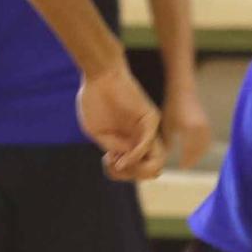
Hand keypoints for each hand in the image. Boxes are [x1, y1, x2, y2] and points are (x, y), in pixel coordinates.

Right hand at [77, 62, 165, 181]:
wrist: (99, 75)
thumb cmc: (94, 100)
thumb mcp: (98, 132)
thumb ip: (112, 148)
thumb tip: (125, 162)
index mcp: (130, 142)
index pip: (136, 170)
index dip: (121, 174)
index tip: (107, 163)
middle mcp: (142, 138)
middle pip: (150, 171)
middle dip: (131, 176)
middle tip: (113, 165)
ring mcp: (148, 130)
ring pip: (156, 163)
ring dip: (136, 170)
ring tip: (119, 164)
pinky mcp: (150, 119)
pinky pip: (149, 144)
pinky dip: (136, 155)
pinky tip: (121, 158)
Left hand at [163, 86, 212, 169]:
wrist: (184, 91)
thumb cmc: (172, 107)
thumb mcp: (168, 126)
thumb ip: (168, 142)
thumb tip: (166, 157)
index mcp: (190, 130)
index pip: (190, 152)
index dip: (186, 161)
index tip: (181, 168)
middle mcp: (200, 129)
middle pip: (199, 151)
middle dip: (193, 160)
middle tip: (185, 167)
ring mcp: (206, 126)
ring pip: (205, 146)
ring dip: (198, 154)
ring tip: (190, 161)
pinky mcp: (208, 124)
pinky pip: (207, 141)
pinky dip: (202, 148)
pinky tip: (195, 151)